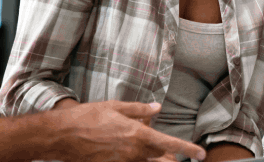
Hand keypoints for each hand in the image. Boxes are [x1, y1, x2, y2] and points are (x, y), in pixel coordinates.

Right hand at [51, 100, 205, 161]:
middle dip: (171, 159)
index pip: (169, 144)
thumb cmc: (87, 117)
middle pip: (161, 159)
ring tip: (148, 148)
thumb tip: (156, 108)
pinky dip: (135, 160)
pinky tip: (125, 150)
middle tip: (175, 156)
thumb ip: (138, 109)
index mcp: (137, 134)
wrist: (61, 136)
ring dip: (153, 159)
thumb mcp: (114, 107)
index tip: (201, 154)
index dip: (188, 149)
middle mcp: (133, 152)